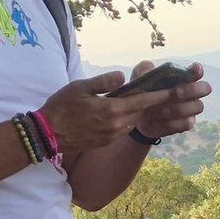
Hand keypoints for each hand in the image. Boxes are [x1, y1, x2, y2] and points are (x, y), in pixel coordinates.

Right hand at [38, 70, 179, 154]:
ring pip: (131, 121)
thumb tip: (122, 76)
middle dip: (149, 103)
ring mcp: (111, 136)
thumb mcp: (80, 88)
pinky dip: (125, 121)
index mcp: (111, 109)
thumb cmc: (61, 107)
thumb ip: (103, 82)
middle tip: (157, 93)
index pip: (142, 102)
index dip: (158, 96)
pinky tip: (118, 114)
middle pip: (139, 112)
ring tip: (136, 102)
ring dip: (135, 112)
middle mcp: (116, 125)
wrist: (47, 135)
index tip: (172, 91)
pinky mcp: (105, 142)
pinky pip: (122, 130)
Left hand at [130, 61, 211, 139]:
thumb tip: (150, 69)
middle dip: (192, 90)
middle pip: (205, 88)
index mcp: (182, 77)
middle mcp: (191, 93)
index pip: (196, 71)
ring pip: (197, 107)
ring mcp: (191, 109)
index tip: (194, 70)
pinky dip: (171, 122)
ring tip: (156, 110)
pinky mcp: (185, 124)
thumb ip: (144, 70)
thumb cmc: (142, 92)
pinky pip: (187, 124)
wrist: (136, 115)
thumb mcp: (139, 78)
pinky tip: (157, 120)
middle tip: (176, 92)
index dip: (197, 70)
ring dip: (177, 108)